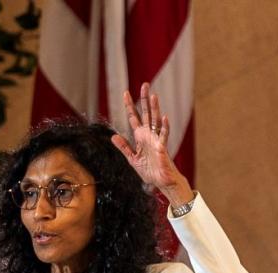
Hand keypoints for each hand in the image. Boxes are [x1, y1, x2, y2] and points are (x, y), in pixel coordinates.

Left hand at [110, 82, 194, 208]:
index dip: (130, 106)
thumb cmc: (149, 170)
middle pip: (146, 114)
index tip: (125, 93)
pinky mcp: (162, 148)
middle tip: (144, 85)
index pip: (134, 118)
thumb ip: (124, 147)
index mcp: (140, 137)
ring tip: (153, 96)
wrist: (161, 181)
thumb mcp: (131, 158)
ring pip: (155, 121)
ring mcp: (156, 140)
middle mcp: (149, 136)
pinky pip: (163, 136)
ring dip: (155, 109)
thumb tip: (113, 136)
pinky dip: (164, 127)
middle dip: (144, 100)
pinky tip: (164, 117)